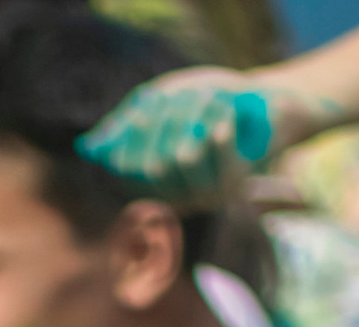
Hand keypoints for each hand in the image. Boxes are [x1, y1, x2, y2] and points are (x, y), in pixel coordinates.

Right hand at [75, 68, 287, 200]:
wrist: (268, 111)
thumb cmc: (212, 106)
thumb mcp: (165, 107)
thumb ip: (129, 125)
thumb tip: (90, 147)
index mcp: (158, 186)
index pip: (128, 171)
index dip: (131, 139)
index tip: (141, 110)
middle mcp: (179, 199)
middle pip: (154, 163)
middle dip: (164, 121)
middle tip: (175, 96)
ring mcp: (206, 196)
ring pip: (184, 154)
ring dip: (194, 115)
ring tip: (208, 95)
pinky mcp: (234, 184)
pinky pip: (215, 147)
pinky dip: (219, 120)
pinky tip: (226, 112)